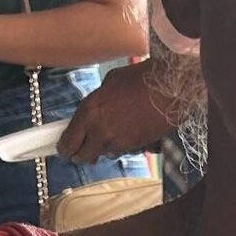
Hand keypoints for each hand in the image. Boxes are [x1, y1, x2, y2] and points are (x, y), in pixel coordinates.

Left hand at [60, 61, 175, 161]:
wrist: (171, 86)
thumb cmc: (142, 78)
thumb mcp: (110, 82)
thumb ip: (98, 101)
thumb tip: (94, 110)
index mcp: (89, 111)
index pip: (67, 142)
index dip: (64, 148)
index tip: (65, 148)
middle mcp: (100, 130)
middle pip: (83, 157)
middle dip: (81, 154)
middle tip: (83, 149)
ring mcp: (119, 141)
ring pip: (105, 154)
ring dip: (107, 147)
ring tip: (116, 131)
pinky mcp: (136, 146)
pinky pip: (125, 151)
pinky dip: (125, 145)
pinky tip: (132, 130)